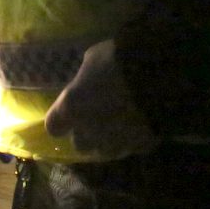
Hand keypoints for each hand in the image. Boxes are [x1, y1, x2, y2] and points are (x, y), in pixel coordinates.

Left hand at [45, 39, 158, 157]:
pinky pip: (133, 147)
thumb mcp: (94, 58)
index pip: (53, 127)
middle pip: (80, 144)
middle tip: (98, 116)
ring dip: (110, 139)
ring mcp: (115, 143)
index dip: (60, 121)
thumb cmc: (117, 62)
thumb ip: (86, 75)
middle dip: (87, 133)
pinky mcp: (140, 147)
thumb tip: (88, 78)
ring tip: (122, 122)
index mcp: (71, 109)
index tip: (68, 113)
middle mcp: (89, 132)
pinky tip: (142, 124)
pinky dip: (135, 139)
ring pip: (107, 150)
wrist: (156, 78)